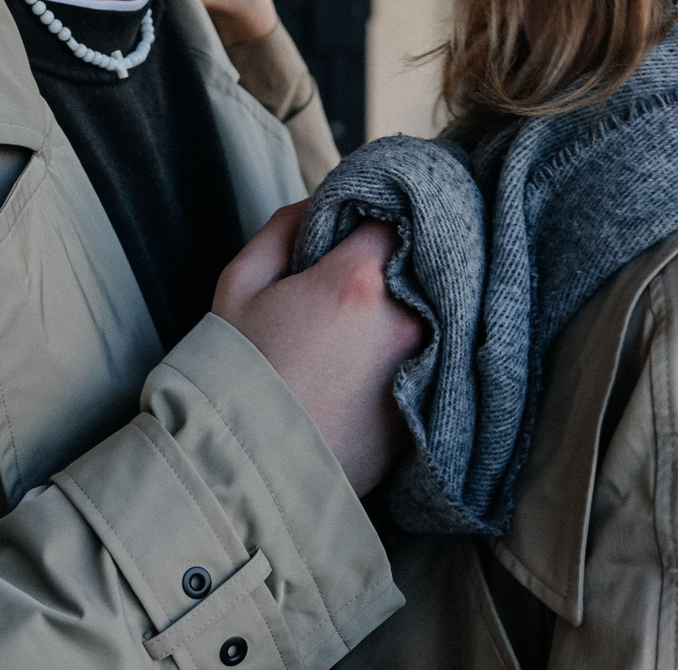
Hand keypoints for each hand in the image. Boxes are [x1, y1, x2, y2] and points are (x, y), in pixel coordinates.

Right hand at [212, 202, 423, 494]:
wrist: (249, 471)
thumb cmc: (238, 375)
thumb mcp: (240, 286)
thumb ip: (282, 229)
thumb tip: (318, 206)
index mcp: (359, 279)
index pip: (397, 215)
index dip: (379, 214)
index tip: (360, 225)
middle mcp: (406, 318)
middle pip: (427, 262)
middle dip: (404, 256)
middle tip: (372, 265)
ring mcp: (424, 365)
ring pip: (439, 309)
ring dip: (418, 301)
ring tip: (375, 315)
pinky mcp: (428, 408)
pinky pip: (436, 356)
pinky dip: (419, 346)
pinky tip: (381, 357)